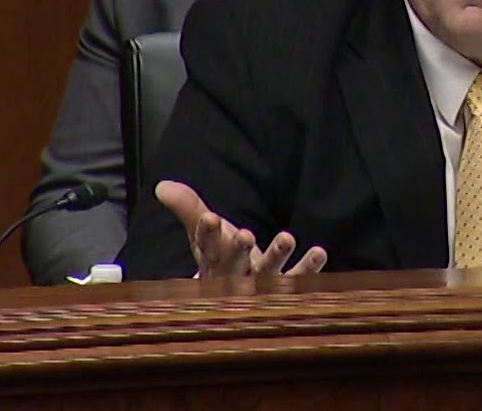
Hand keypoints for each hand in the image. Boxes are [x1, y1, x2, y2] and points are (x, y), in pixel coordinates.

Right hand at [155, 180, 326, 277]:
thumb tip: (162, 185)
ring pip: (267, 273)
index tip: (210, 218)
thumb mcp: (205, 234)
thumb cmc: (222, 258)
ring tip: (287, 237)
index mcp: (212, 261)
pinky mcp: (285, 288)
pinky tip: (320, 252)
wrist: (237, 296)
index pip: (205, 246)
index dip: (207, 234)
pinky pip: (298, 278)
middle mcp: (235, 277)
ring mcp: (261, 284)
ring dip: (277, 256)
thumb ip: (188, 208)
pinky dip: (309, 267)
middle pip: (234, 266)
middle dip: (239, 251)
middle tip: (246, 235)